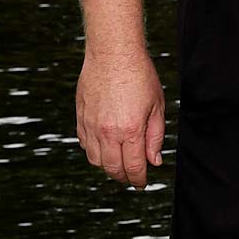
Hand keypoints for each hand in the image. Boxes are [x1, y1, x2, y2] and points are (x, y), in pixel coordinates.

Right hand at [76, 46, 165, 187]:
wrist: (113, 54)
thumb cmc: (140, 76)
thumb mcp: (158, 106)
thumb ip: (156, 136)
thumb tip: (154, 161)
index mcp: (131, 130)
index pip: (134, 167)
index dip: (139, 179)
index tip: (142, 183)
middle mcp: (108, 132)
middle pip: (113, 168)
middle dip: (124, 177)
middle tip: (132, 177)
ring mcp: (92, 126)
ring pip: (96, 160)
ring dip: (108, 167)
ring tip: (119, 164)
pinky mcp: (81, 118)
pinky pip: (85, 145)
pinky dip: (94, 152)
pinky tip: (105, 149)